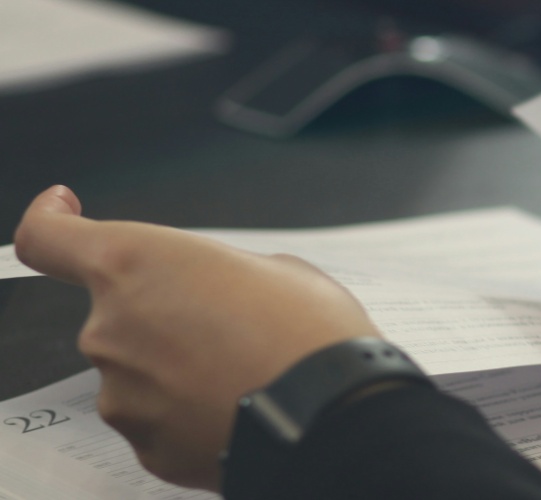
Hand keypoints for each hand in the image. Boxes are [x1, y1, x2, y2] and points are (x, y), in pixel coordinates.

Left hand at [13, 186, 380, 490]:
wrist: (335, 418)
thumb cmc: (311, 336)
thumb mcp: (279, 270)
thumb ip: (219, 272)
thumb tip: (217, 293)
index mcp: (134, 265)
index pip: (46, 238)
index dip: (50, 220)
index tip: (63, 212)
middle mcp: (109, 328)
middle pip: (118, 315)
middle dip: (166, 319)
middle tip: (232, 329)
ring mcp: (122, 394)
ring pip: (140, 373)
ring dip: (180, 371)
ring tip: (246, 376)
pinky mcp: (146, 446)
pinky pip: (161, 421)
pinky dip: (193, 416)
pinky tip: (242, 409)